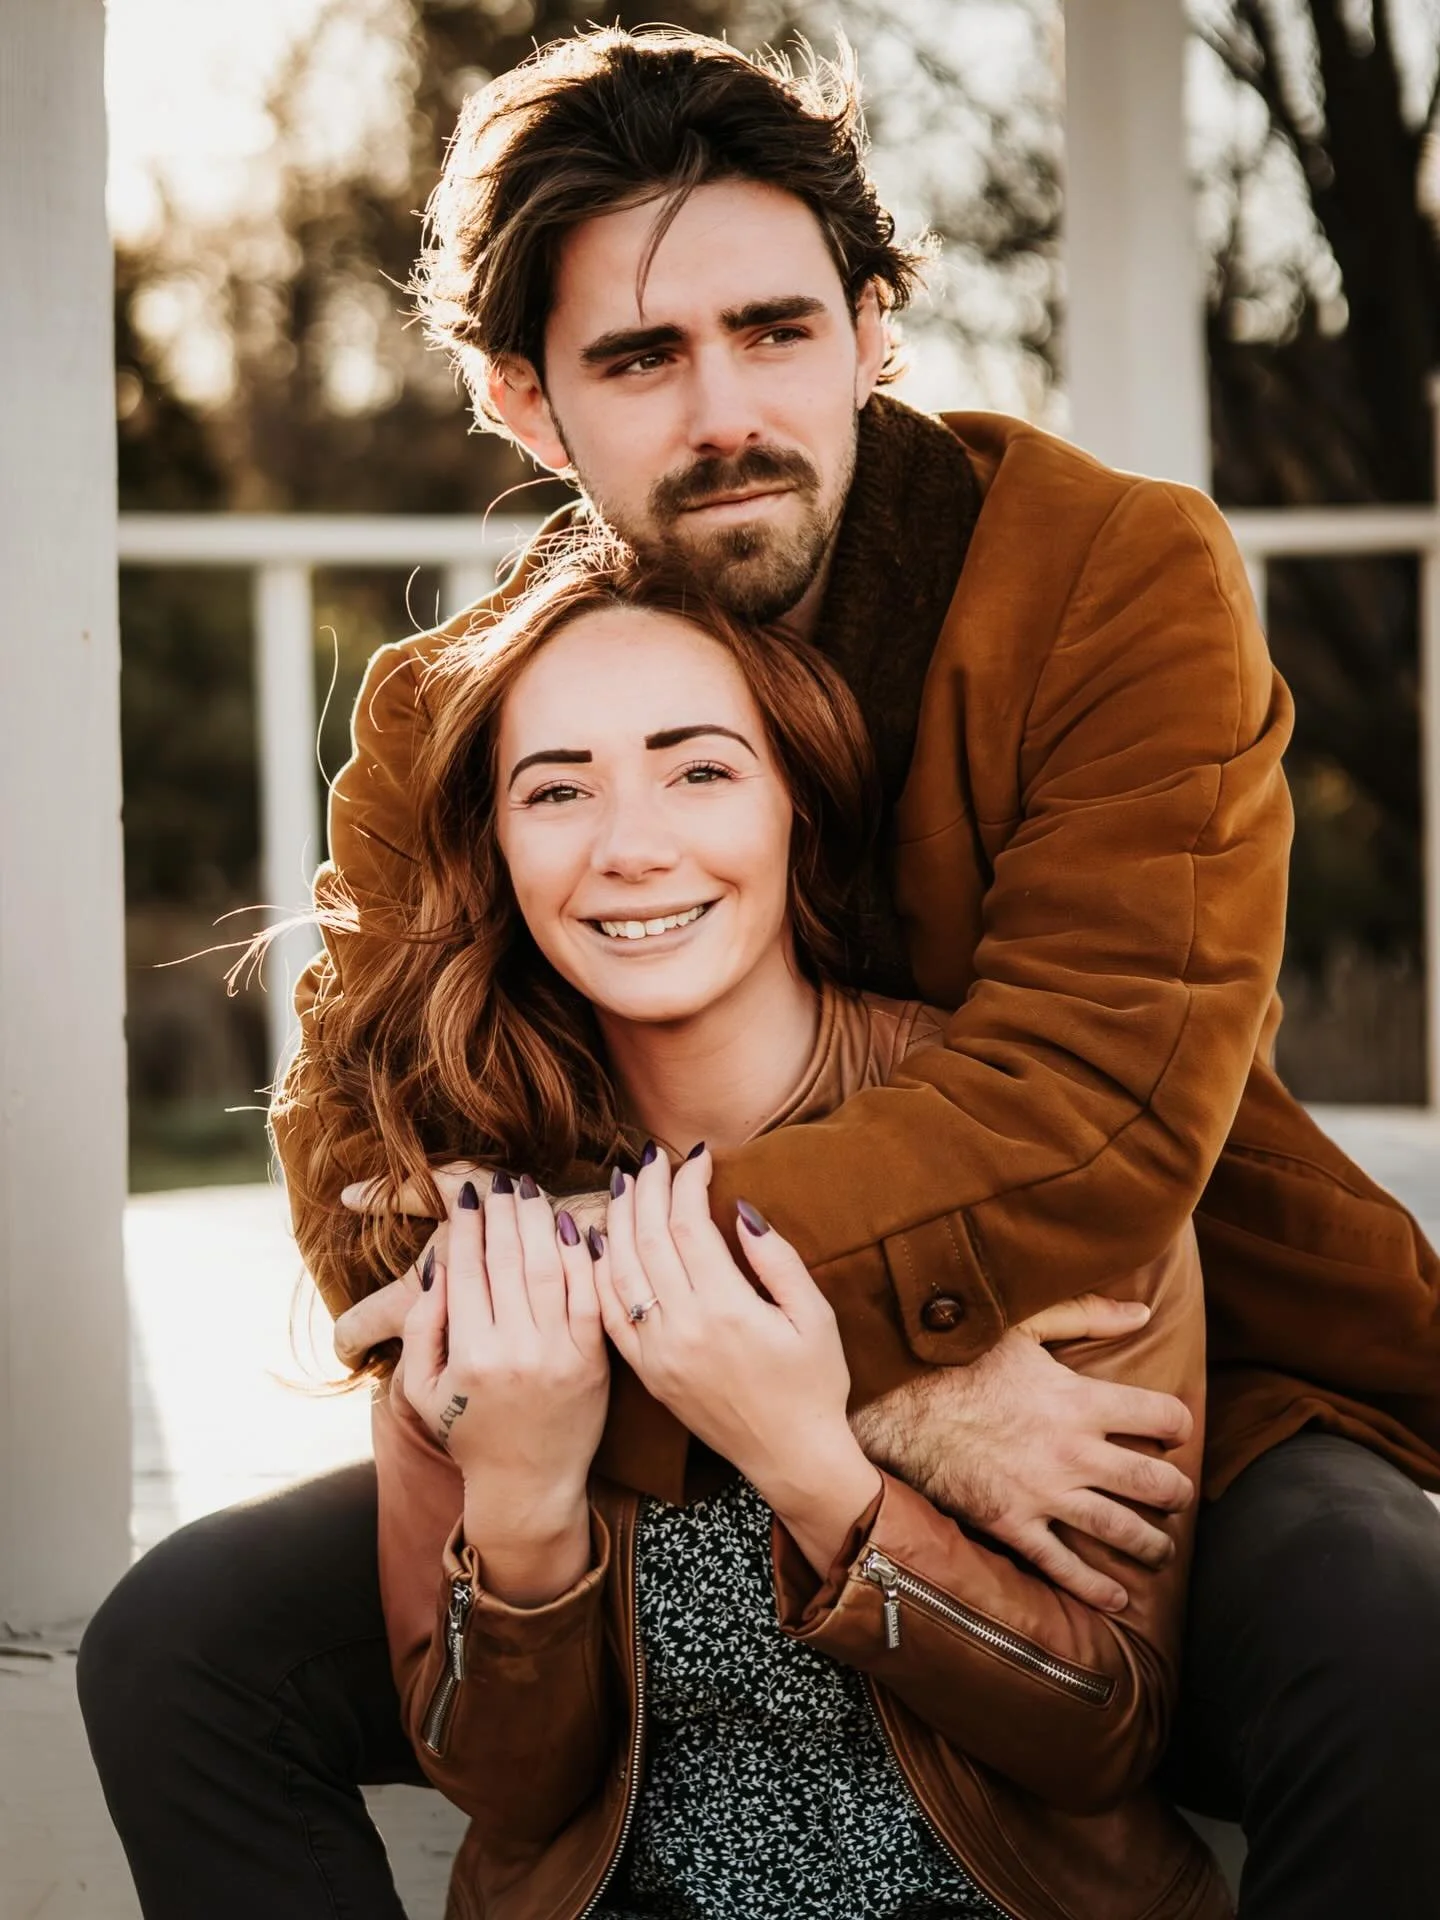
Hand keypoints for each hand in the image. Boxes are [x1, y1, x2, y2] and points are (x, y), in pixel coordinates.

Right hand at [399, 1174, 608, 1603]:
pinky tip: (573, 1226)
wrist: (529, 1485)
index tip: (466, 1196)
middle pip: (506, 1259)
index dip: (465, 1226)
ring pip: (548, 1267)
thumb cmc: (470, 1434)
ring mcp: (557, 1354)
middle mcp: (513, 1351)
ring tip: (532, 1191)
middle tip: (502, 1180)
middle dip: (503, 1211)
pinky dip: (582, 1256)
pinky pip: (588, 1293)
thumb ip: (420, 1329)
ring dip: (540, 1221)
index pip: (465, 1270)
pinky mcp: (593, 1359)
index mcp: (468, 1355)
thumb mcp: (423, 1390)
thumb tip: (436, 1267)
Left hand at [596, 1150, 880, 1574]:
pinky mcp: (646, 1373)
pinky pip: (608, 1314)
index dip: (688, 1183)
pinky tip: (601, 1242)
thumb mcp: (815, 1317)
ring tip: (624, 1184)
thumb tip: (741, 1210)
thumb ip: (778, 1261)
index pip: (689, 1226)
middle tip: (652, 1156)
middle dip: (648, 1189)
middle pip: (649, 1239)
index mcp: (727, 1309)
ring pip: (620, 1271)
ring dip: (617, 1220)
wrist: (791, 1457)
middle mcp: (683, 1328)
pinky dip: (599, 1273)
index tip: (698, 1157)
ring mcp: (657, 1352)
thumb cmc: (813, 1384)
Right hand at [850, 1295, 1193, 1613]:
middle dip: (1175, 1494)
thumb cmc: (961, 1360)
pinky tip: (1118, 1600)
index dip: (1178, 1424)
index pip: (1160, 1416)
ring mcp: (1044, 1493)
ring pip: (1118, 1529)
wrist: (900, 1406)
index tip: (1177, 1432)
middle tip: (1178, 1498)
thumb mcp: (1023, 1326)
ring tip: (1162, 1549)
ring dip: (1150, 1544)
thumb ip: (1086, 1316)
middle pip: (1151, 1483)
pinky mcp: (1013, 1523)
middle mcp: (1073, 1452)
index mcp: (1080, 1400)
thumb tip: (1142, 1310)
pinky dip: (1094, 1588)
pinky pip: (1062, 1564)